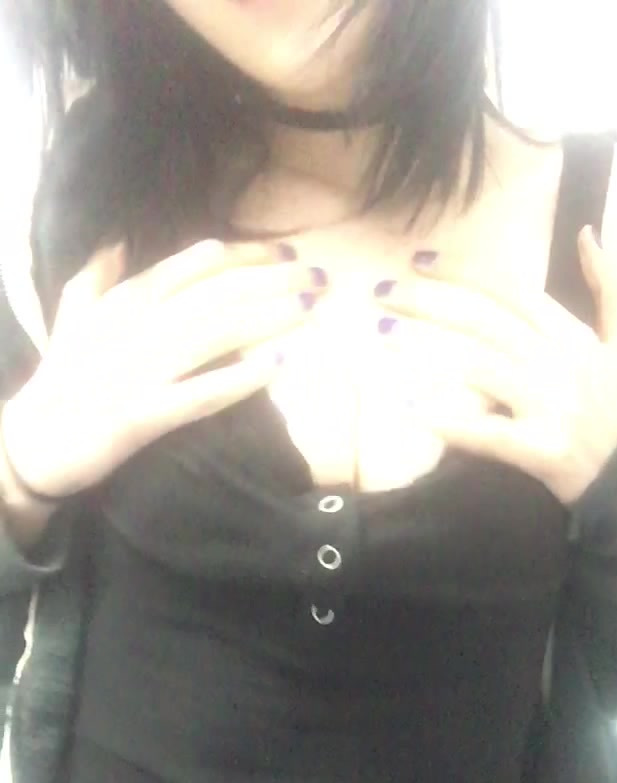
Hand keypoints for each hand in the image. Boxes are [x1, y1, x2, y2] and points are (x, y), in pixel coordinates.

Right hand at [1, 239, 325, 499]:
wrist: (33, 443)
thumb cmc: (62, 381)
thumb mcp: (72, 318)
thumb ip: (96, 277)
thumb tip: (114, 238)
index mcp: (123, 303)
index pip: (190, 268)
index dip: (241, 256)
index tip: (283, 252)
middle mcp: (134, 330)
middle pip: (212, 295)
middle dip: (267, 281)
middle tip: (315, 276)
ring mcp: (139, 372)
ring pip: (212, 336)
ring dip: (263, 319)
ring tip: (306, 309)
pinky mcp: (142, 415)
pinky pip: (199, 393)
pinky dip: (237, 379)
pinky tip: (275, 368)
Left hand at [373, 226, 616, 504]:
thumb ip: (609, 286)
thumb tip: (585, 233)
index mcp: (573, 337)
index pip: (512, 292)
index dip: (465, 272)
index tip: (421, 261)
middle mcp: (560, 366)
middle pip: (487, 322)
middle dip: (432, 302)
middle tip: (384, 291)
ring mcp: (550, 409)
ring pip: (482, 368)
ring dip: (429, 349)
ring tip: (385, 334)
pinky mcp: (540, 451)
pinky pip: (488, 433)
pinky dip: (450, 422)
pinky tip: (411, 409)